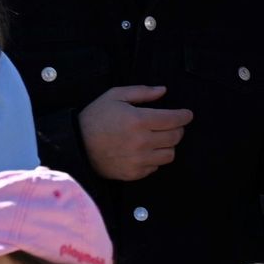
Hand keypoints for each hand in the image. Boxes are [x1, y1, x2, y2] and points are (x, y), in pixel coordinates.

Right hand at [78, 86, 192, 180]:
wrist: (75, 145)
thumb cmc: (95, 118)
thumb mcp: (115, 96)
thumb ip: (142, 92)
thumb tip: (163, 90)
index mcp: (138, 120)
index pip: (173, 120)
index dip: (184, 116)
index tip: (187, 114)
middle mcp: (141, 142)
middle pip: (175, 137)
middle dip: (178, 129)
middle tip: (172, 125)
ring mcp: (138, 160)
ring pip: (170, 154)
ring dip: (168, 145)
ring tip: (158, 138)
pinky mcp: (133, 173)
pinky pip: (155, 167)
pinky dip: (155, 158)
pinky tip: (146, 151)